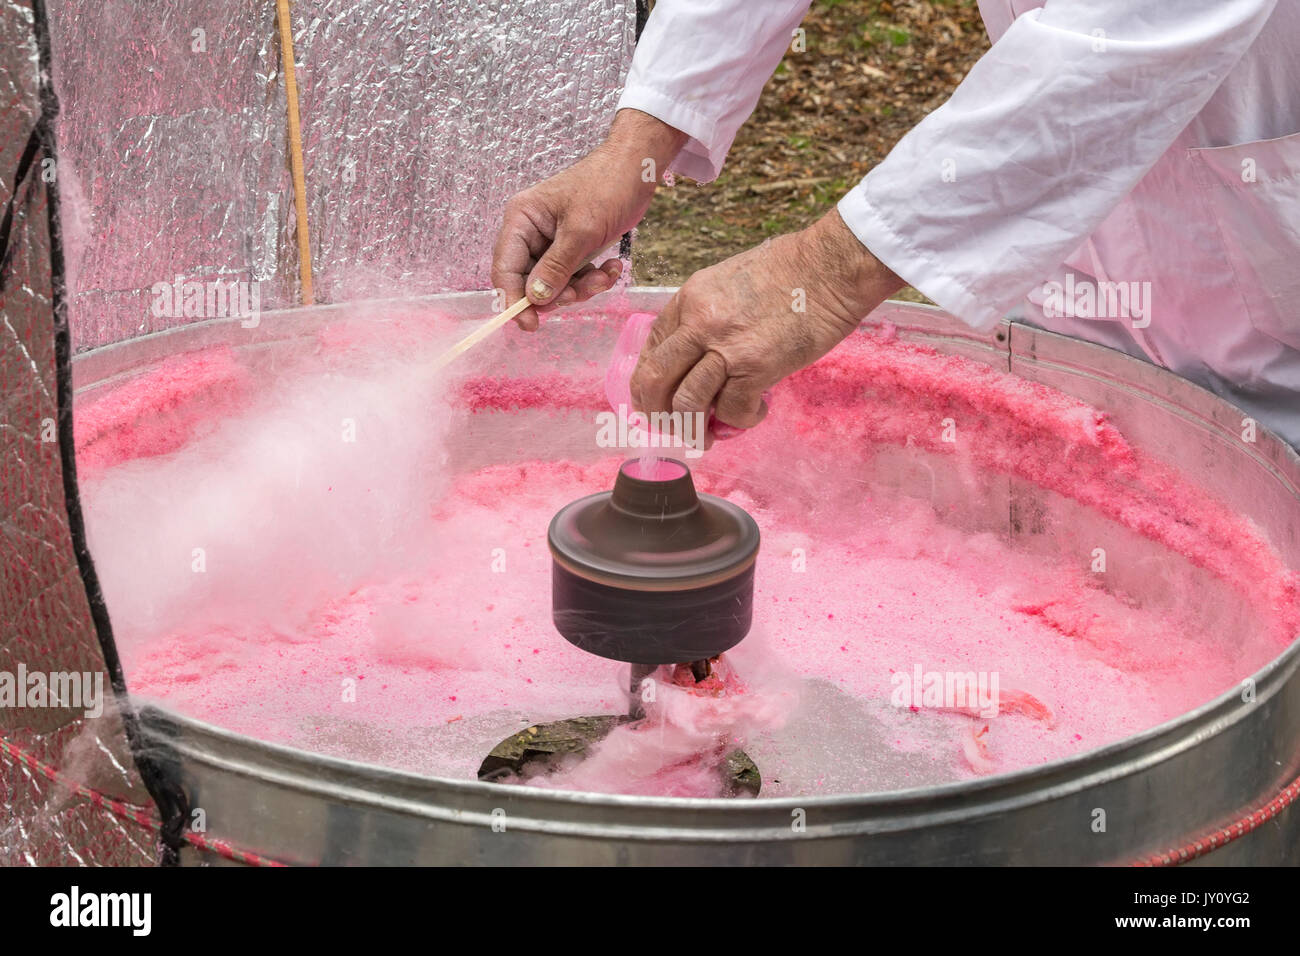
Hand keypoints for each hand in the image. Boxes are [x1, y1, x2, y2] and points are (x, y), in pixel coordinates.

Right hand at [491, 110, 686, 329]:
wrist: (637, 169)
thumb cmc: (607, 187)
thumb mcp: (581, 231)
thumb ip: (556, 267)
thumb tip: (535, 299)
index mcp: (521, 220)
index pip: (505, 268)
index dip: (514, 300)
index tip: (531, 324)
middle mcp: (531, 232)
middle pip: (530, 282)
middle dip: (559, 293)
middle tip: (583, 292)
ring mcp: (552, 242)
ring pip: (556, 284)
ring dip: (582, 288)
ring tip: (605, 276)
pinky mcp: (573, 248)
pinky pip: (575, 277)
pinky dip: (593, 279)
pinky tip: (614, 267)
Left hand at [630, 209, 902, 427]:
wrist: (830, 267)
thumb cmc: (788, 271)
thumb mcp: (728, 283)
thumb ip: (706, 318)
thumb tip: (698, 359)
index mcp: (689, 300)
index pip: (650, 351)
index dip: (648, 385)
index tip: (659, 403)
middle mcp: (698, 323)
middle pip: (655, 380)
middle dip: (658, 414)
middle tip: (674, 428)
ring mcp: (725, 346)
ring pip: (686, 403)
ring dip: (693, 428)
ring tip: (709, 434)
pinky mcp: (756, 367)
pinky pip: (733, 410)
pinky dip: (740, 420)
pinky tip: (756, 411)